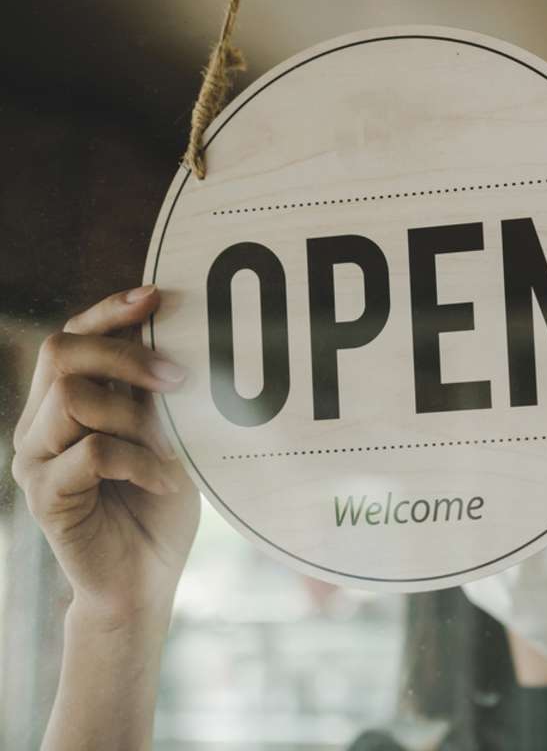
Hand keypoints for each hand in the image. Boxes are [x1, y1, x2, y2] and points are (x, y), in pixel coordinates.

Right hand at [11, 285, 199, 624]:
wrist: (144, 581)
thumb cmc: (158, 505)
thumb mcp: (165, 436)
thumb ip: (155, 393)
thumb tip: (179, 330)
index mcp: (64, 404)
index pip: (69, 338)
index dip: (108, 310)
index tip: (157, 295)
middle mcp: (39, 425)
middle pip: (60, 353)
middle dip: (125, 354)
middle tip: (180, 379)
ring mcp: (35, 460)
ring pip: (74, 399)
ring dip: (137, 417)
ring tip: (172, 448)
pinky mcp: (45, 496)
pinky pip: (93, 453)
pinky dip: (141, 461)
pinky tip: (165, 481)